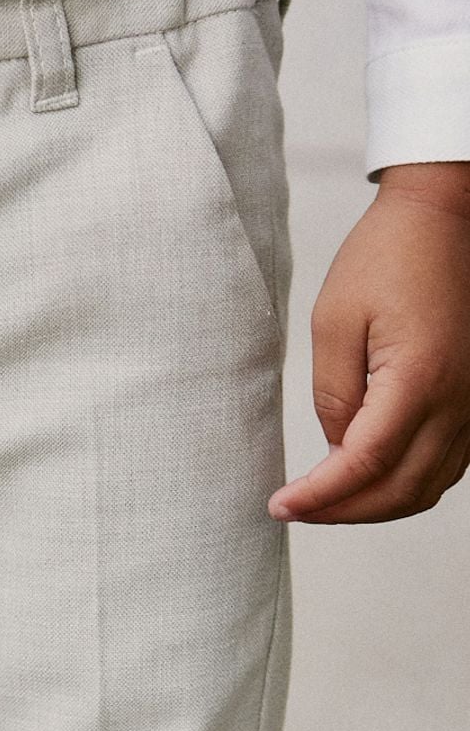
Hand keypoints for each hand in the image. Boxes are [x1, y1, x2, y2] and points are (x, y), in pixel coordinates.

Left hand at [271, 162, 469, 523]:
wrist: (442, 219)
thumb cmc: (386, 257)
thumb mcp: (334, 322)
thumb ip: (333, 395)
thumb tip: (337, 449)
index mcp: (418, 380)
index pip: (364, 465)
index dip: (319, 496)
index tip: (280, 506)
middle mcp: (457, 401)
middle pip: (401, 490)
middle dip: (344, 511)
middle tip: (296, 511)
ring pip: (429, 485)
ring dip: (377, 505)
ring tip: (326, 501)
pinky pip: (449, 463)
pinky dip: (408, 484)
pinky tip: (370, 479)